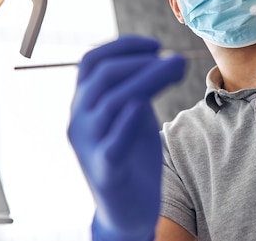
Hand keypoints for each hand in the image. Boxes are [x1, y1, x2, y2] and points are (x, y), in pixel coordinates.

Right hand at [67, 35, 185, 240]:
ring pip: (112, 102)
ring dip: (148, 79)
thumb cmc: (130, 156)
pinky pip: (112, 142)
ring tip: (176, 71)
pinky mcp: (105, 171)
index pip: (91, 60)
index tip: (156, 45)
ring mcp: (89, 146)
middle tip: (175, 60)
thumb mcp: (129, 114)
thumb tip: (162, 57)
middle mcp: (79, 120)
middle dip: (143, 61)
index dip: (123, 46)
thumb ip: (135, 88)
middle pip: (104, 76)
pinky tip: (144, 106)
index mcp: (83, 103)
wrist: (125, 210)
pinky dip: (128, 122)